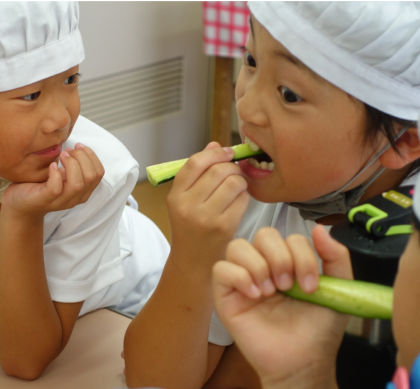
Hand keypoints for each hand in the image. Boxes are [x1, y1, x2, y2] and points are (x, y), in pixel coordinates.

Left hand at [1, 143, 104, 217]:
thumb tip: (78, 146)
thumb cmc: (40, 184)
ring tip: (61, 156)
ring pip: (77, 184)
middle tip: (67, 150)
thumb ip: (73, 165)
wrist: (19, 203)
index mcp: (83, 191)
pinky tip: (51, 166)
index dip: (91, 155)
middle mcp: (75, 198)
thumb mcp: (62, 174)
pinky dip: (55, 173)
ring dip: (71, 164)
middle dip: (81, 157)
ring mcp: (61, 201)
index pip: (99, 173)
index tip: (78, 145)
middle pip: (91, 176)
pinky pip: (56, 188)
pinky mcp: (46, 200)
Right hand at [166, 142, 248, 270]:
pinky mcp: (224, 227)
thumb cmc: (190, 227)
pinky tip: (238, 202)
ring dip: (240, 180)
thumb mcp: (185, 200)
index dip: (214, 153)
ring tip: (236, 187)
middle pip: (218, 170)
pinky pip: (242, 199)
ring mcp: (206, 217)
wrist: (193, 262)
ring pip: (233, 182)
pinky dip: (244, 197)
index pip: (195, 163)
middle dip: (231, 167)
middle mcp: (188, 206)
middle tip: (233, 172)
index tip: (225, 152)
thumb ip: (198, 172)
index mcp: (175, 196)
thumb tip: (215, 145)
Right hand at [212, 225, 350, 387]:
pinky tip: (255, 296)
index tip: (311, 285)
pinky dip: (239, 277)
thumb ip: (336, 257)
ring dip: (258, 265)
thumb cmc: (317, 331)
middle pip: (262, 234)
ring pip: (237, 246)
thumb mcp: (337, 289)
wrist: (302, 361)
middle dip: (280, 256)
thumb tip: (320, 229)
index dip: (301, 254)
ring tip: (270, 291)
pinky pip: (220, 269)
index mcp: (288, 263)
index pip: (287, 236)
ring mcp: (242, 280)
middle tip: (288, 285)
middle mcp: (264, 266)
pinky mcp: (225, 295)